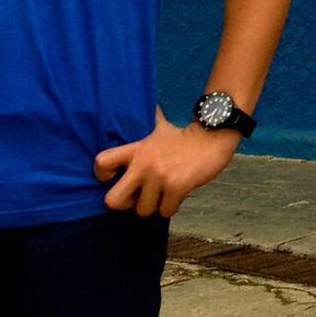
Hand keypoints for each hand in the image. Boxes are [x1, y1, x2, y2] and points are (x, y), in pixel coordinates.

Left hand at [95, 108, 240, 217]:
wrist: (214, 135)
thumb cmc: (186, 136)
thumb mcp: (161, 127)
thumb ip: (149, 121)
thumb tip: (148, 105)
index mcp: (137, 149)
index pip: (101, 163)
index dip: (103, 175)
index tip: (115, 178)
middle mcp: (144, 164)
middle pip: (113, 201)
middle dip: (126, 204)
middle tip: (138, 198)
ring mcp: (160, 176)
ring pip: (143, 210)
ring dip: (155, 206)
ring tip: (164, 194)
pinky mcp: (177, 186)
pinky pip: (166, 211)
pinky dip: (172, 206)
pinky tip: (179, 195)